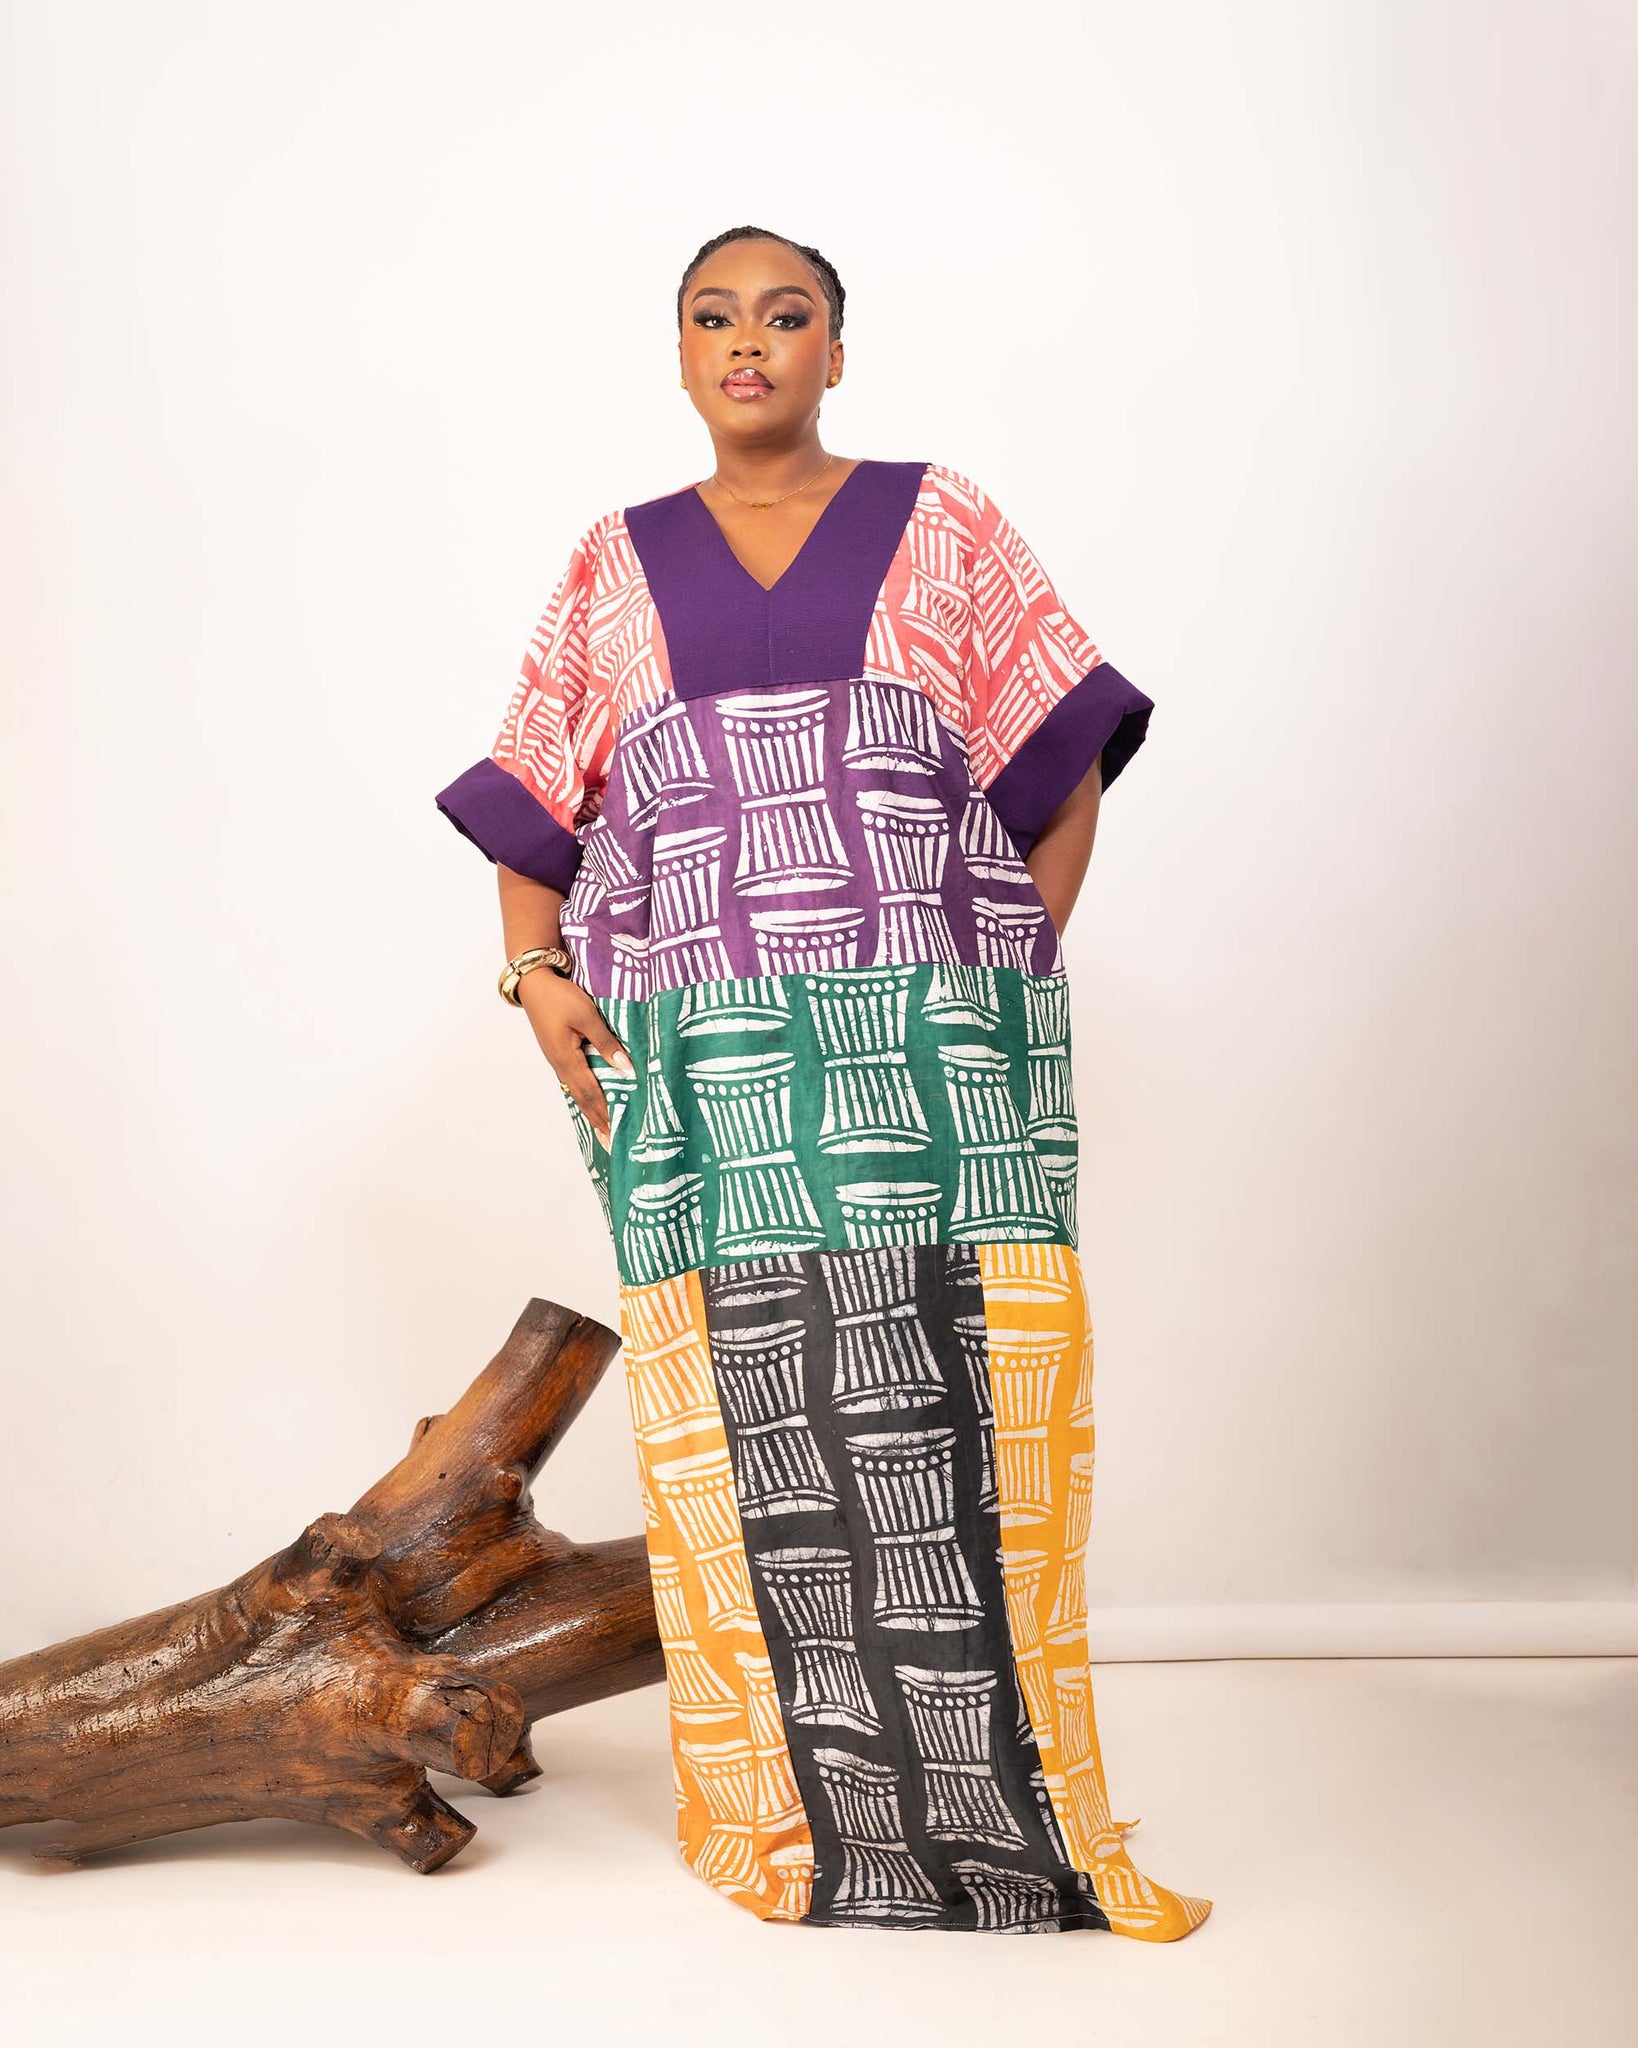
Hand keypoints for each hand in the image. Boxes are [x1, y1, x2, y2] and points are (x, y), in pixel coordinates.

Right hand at [518, 969, 632, 1144]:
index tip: (617, 1133)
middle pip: (583, 1099)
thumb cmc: (560, 997)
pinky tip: (591, 1100)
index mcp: (567, 1059)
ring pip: (577, 1092)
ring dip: (592, 1110)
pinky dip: (585, 1095)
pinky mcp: (559, 1053)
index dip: (605, 1114)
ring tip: (604, 1128)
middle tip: (611, 1141)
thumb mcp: (587, 1016)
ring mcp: (558, 1061)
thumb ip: (606, 1042)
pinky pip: (574, 1081)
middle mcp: (561, 1065)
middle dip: (598, 1121)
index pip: (591, 1094)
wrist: (534, 984)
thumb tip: (626, 1068)